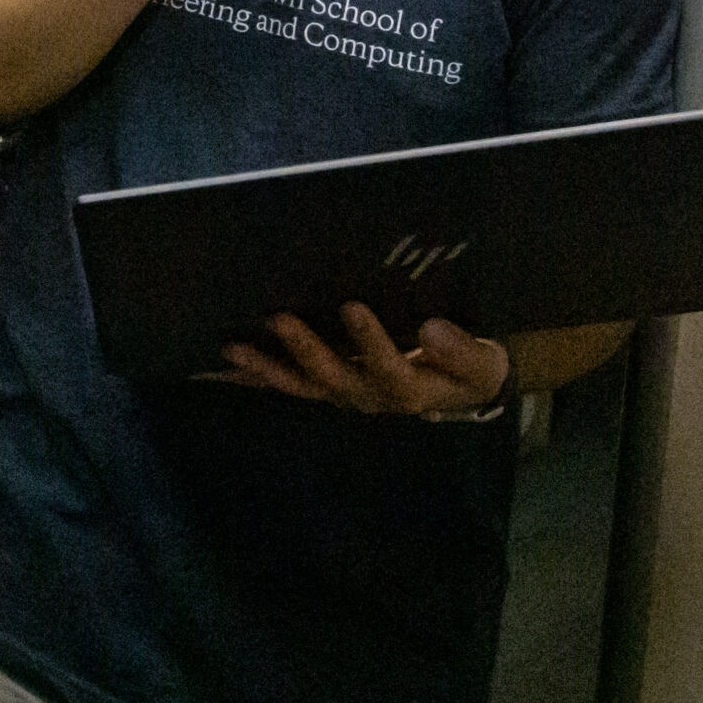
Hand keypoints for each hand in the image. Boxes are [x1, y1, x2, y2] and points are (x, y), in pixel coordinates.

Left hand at [215, 302, 510, 416]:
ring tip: (232, 348)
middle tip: (278, 318)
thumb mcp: (481, 364)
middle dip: (305, 350)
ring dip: (266, 368)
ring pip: (301, 385)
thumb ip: (463, 353)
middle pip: (334, 378)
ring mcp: (343, 392)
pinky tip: (221, 364)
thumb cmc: (469, 369)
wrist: (459, 387)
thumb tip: (433, 330)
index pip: (390, 371)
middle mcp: (370, 395)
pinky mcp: (324, 385)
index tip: (353, 306)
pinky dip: (254, 374)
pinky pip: (287, 382)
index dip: (372, 343)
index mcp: (411, 390)